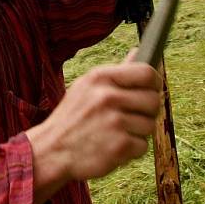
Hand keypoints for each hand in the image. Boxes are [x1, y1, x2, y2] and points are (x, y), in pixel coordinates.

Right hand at [26, 59, 161, 203]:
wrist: (50, 152)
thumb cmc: (71, 118)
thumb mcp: (86, 88)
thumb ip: (115, 73)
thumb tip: (138, 52)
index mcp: (100, 78)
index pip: (146, 72)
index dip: (154, 82)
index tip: (151, 90)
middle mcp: (107, 97)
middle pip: (153, 100)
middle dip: (147, 111)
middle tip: (131, 117)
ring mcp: (114, 122)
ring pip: (149, 125)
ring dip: (137, 133)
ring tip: (115, 133)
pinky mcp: (119, 146)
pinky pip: (143, 146)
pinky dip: (131, 150)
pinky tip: (113, 147)